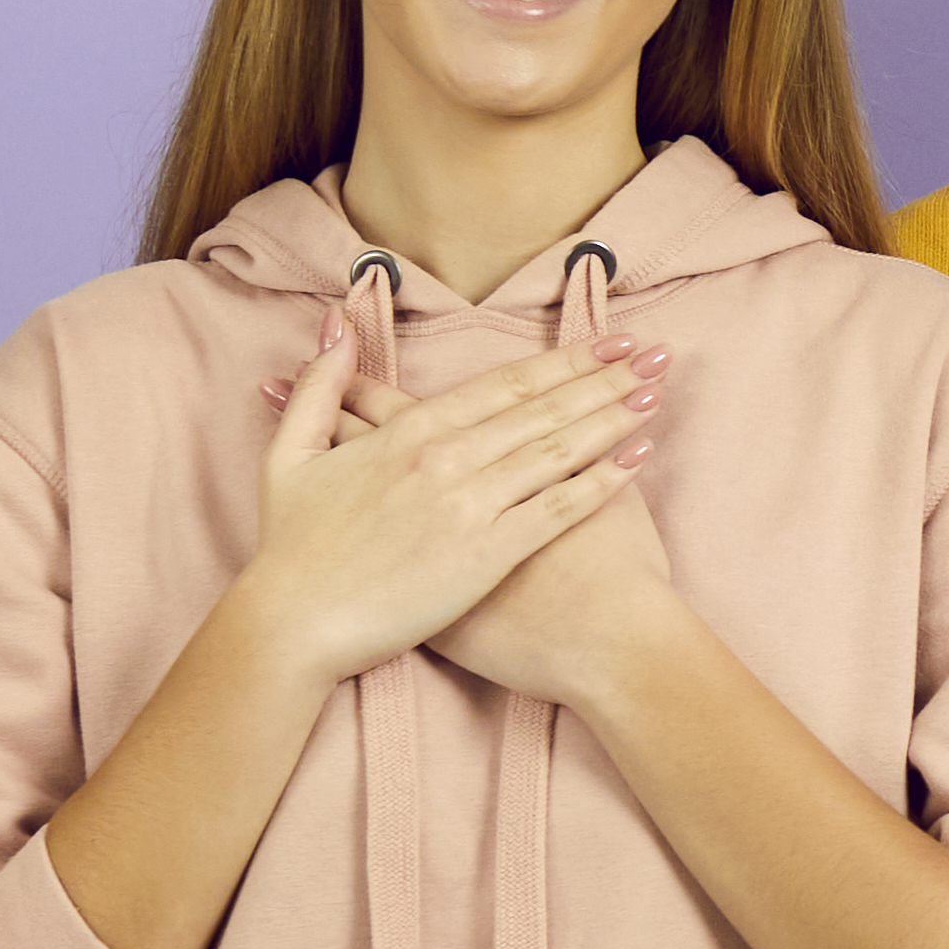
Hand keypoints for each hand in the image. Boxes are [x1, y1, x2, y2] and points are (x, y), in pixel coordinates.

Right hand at [230, 317, 659, 691]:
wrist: (295, 624)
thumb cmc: (292, 547)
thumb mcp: (290, 453)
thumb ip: (320, 386)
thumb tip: (333, 324)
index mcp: (408, 432)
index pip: (503, 384)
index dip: (564, 360)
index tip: (609, 342)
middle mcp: (447, 459)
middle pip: (543, 409)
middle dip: (605, 378)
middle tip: (655, 354)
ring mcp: (470, 506)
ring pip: (558, 451)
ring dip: (614, 418)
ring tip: (658, 393)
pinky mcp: (487, 556)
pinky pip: (556, 511)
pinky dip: (601, 482)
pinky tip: (638, 460)